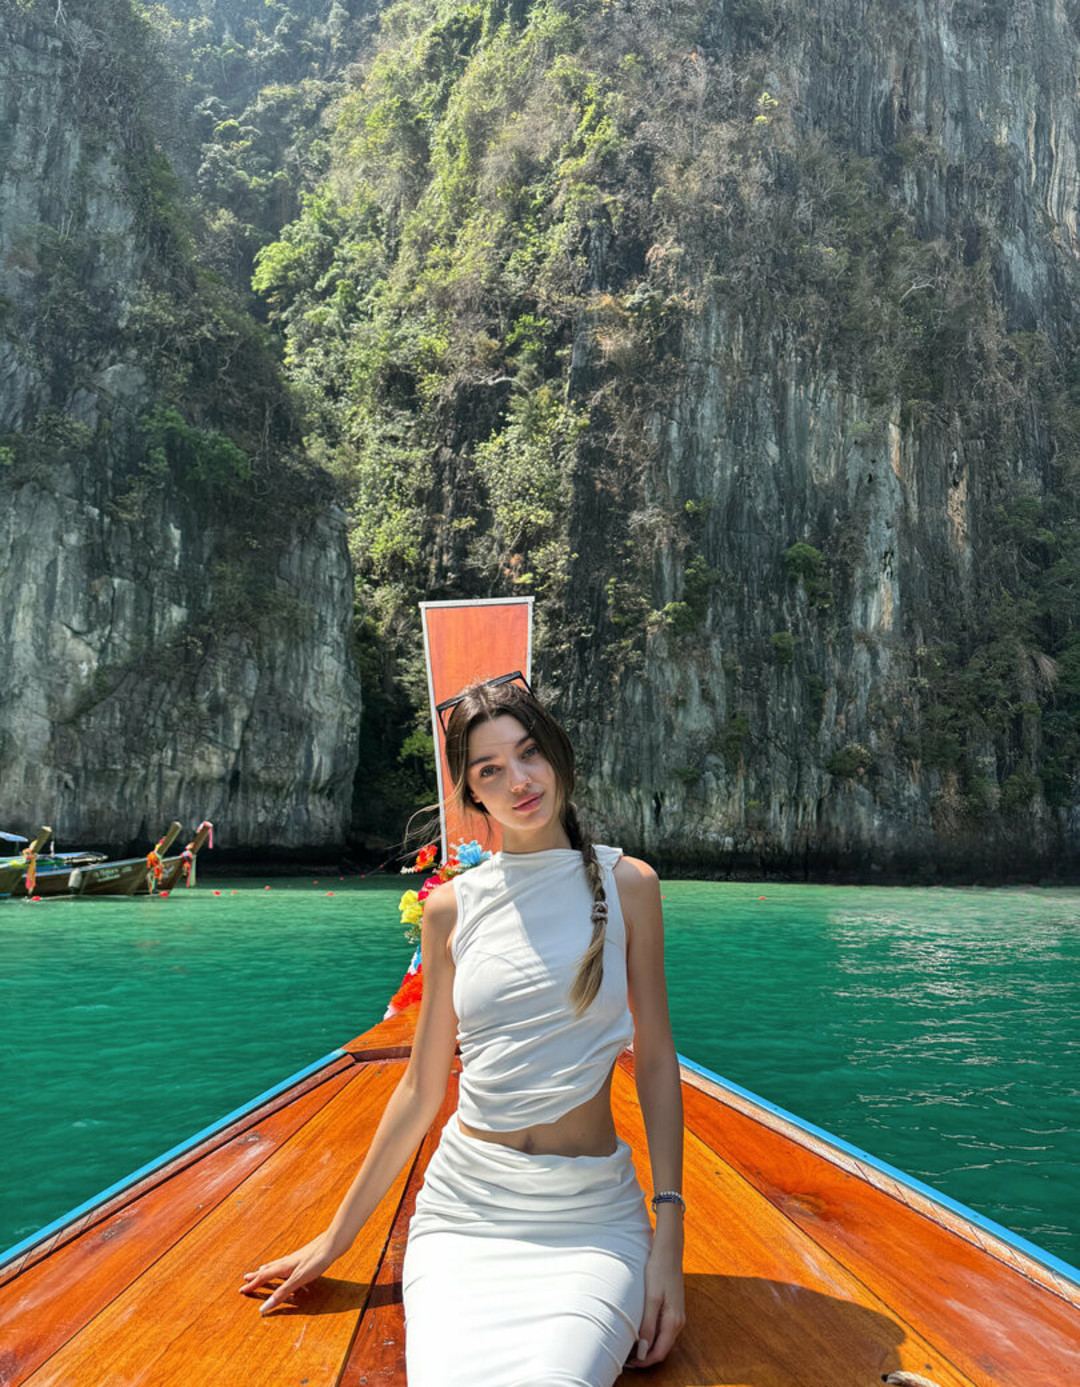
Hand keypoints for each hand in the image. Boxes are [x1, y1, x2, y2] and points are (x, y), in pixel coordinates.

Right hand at [239, 1229, 346, 1312]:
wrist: (333, 1243)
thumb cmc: (316, 1261)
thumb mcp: (298, 1280)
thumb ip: (282, 1293)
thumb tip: (264, 1307)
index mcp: (283, 1267)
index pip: (263, 1277)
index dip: (253, 1285)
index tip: (241, 1290)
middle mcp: (287, 1262)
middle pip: (267, 1269)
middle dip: (256, 1276)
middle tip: (246, 1279)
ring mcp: (295, 1259)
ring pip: (276, 1265)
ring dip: (267, 1270)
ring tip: (261, 1270)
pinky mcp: (304, 1257)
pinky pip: (286, 1263)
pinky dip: (280, 1267)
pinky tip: (287, 1266)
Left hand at [627, 1237, 684, 1367]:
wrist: (669, 1251)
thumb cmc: (659, 1271)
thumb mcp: (651, 1298)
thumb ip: (648, 1325)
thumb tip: (644, 1351)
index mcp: (673, 1321)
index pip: (659, 1352)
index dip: (644, 1361)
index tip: (629, 1363)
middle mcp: (679, 1321)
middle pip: (663, 1348)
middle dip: (646, 1356)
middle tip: (627, 1357)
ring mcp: (678, 1315)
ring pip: (663, 1340)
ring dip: (649, 1346)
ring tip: (631, 1346)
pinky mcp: (674, 1308)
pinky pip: (664, 1330)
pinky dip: (653, 1335)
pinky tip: (641, 1331)